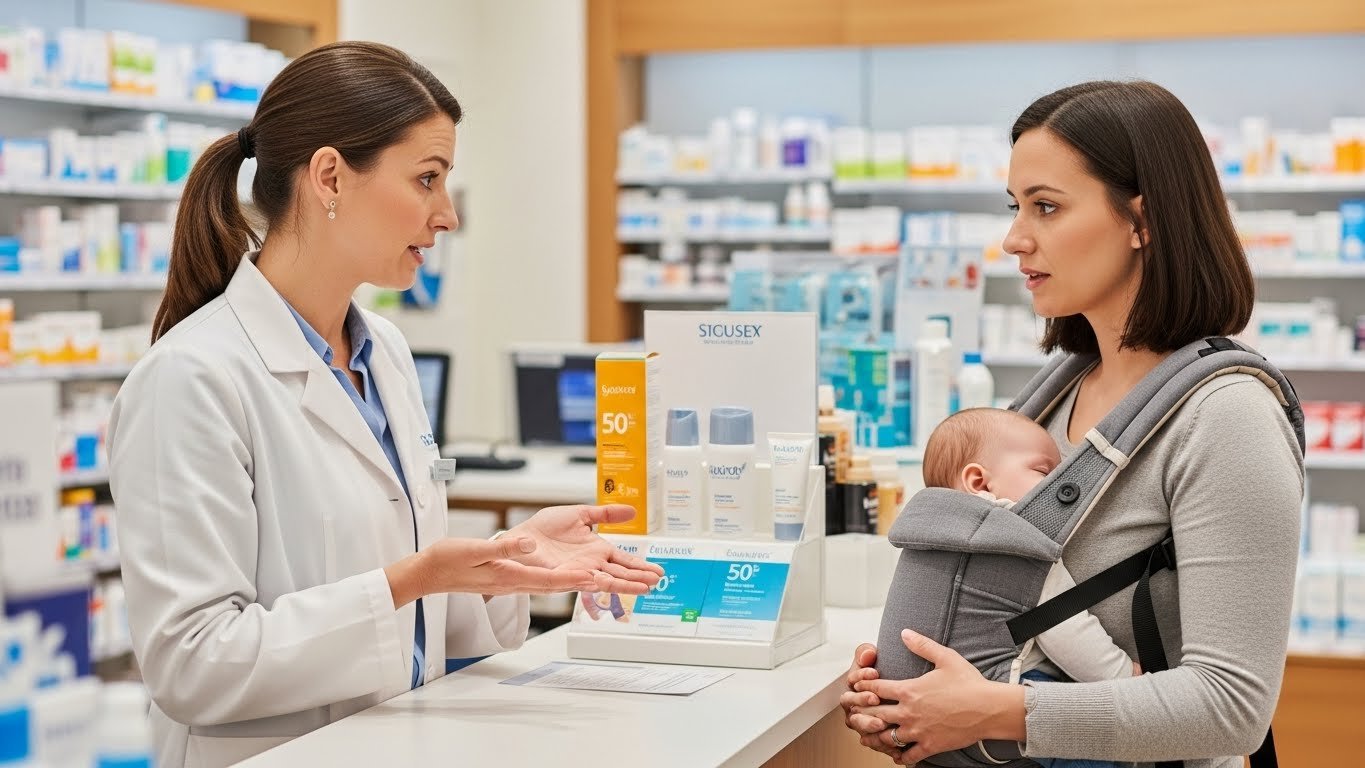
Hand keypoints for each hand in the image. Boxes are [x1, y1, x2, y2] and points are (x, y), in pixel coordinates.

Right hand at [388, 535, 607, 606]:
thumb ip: (505, 548)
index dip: (574, 579)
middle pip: (558, 586)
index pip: (549, 580)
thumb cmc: (449, 560)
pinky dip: (561, 578)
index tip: (596, 577)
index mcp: (510, 577)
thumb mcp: (476, 549)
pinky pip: (542, 581)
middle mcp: (516, 584)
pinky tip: (570, 574)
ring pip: (553, 585)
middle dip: (585, 585)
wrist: (430, 572)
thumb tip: (531, 545)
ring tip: (602, 580)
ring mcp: (513, 583)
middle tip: (610, 584)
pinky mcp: (510, 579)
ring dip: (577, 583)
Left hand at [504, 504, 664, 593]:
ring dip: (624, 585)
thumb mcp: (581, 514)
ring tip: (643, 589)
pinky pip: (582, 581)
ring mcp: (578, 572)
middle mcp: (591, 564)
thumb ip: (605, 513)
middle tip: (657, 583)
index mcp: (597, 549)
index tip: (657, 571)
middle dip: (638, 578)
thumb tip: (632, 511)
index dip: (640, 565)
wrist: (521, 536)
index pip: (624, 560)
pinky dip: (596, 583)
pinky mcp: (563, 577)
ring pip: (607, 580)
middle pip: (620, 573)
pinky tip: (608, 583)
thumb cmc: (545, 528)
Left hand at [851, 630, 1025, 765]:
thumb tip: (904, 632)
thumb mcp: (945, 657)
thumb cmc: (969, 683)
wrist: (989, 708)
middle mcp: (909, 712)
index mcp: (909, 690)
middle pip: (875, 714)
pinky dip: (901, 757)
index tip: (858, 687)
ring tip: (870, 736)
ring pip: (887, 738)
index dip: (863, 686)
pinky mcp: (931, 745)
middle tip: (856, 713)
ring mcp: (919, 731)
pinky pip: (909, 756)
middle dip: (863, 713)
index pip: (875, 688)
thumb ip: (922, 645)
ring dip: (877, 736)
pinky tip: (897, 755)